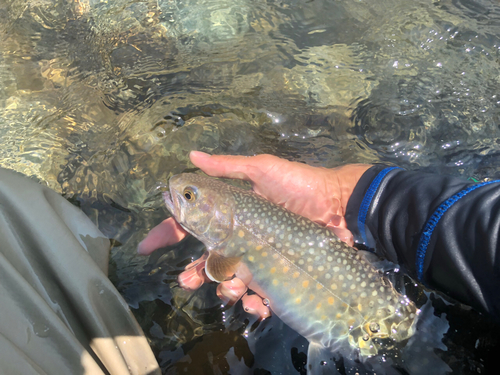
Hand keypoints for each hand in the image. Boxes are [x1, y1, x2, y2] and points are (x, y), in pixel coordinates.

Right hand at [138, 151, 370, 318]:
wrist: (338, 204)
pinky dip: (255, 304)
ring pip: (230, 280)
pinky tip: (257, 304)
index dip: (169, 233)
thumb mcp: (263, 169)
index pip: (193, 225)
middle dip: (194, 272)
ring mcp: (260, 258)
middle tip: (189, 280)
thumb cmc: (299, 185)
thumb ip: (228, 167)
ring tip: (232, 287)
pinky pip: (260, 295)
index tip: (146, 247)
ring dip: (224, 288)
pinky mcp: (279, 274)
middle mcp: (241, 238)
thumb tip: (191, 155)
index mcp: (231, 214)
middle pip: (207, 260)